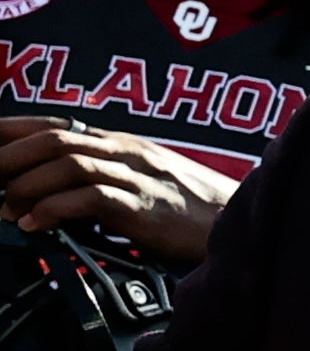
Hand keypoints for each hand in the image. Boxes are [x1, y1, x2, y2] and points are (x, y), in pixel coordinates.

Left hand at [0, 118, 230, 266]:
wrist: (244, 224)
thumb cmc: (195, 213)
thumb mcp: (145, 187)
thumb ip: (104, 184)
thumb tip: (53, 198)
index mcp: (124, 145)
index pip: (58, 125)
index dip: (13, 130)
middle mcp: (127, 152)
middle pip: (55, 139)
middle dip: (8, 156)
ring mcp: (138, 177)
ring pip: (68, 163)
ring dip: (26, 183)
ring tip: (5, 207)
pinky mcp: (146, 207)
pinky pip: (92, 198)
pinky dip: (55, 209)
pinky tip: (37, 224)